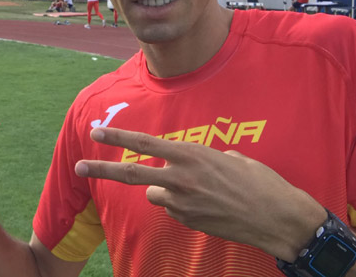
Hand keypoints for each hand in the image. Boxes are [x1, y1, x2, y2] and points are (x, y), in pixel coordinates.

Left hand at [74, 127, 324, 259]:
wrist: (277, 217)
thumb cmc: (258, 181)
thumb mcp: (229, 156)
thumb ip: (200, 158)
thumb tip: (188, 165)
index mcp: (190, 155)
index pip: (144, 144)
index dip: (117, 137)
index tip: (95, 133)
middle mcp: (180, 178)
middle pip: (131, 173)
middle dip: (101, 168)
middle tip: (78, 166)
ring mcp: (182, 204)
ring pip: (156, 194)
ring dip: (166, 191)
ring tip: (199, 190)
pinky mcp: (188, 222)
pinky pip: (175, 209)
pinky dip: (183, 206)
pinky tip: (209, 206)